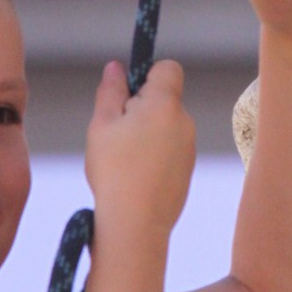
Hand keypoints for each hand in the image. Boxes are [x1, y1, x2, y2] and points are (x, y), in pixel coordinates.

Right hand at [84, 60, 195, 237]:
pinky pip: (170, 151)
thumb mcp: (102, 125)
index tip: (126, 96)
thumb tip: (116, 67)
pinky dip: (154, 156)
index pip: (169, 68)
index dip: (146, 75)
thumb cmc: (114, 172)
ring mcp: (190, 148)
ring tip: (123, 161)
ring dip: (147, 134)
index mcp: (165, 105)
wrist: (136, 225)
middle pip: (164, 100)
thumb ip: (111, 91)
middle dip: (141, 108)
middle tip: (116, 134)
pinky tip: (135, 177)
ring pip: (166, 127)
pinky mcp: (188, 170)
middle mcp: (185, 122)